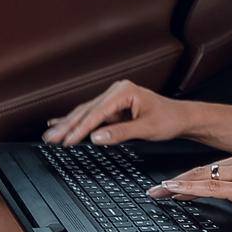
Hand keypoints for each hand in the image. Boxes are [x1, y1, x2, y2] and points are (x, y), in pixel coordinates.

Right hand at [42, 78, 191, 146]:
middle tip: (49, 139)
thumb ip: (121, 133)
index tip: (67, 141)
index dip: (80, 128)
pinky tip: (59, 123)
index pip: (97, 112)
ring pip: (86, 113)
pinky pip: (91, 115)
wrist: (182, 118)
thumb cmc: (169, 119)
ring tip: (49, 135)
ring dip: (68, 125)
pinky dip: (75, 121)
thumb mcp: (147, 129)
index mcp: (124, 91)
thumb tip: (96, 138)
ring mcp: (114, 98)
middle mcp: (116, 91)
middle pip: (87, 111)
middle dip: (67, 126)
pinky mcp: (113, 107)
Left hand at [147, 144, 231, 231]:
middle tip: (158, 188)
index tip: (175, 183)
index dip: (192, 176)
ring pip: (204, 177)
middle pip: (205, 170)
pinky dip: (188, 189)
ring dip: (178, 186)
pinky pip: (210, 188)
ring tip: (159, 192)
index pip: (215, 166)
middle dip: (180, 181)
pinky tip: (173, 190)